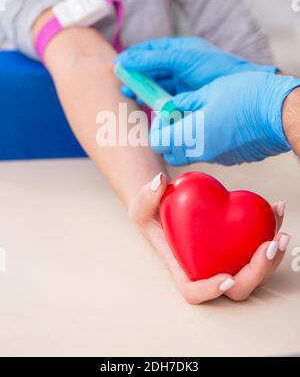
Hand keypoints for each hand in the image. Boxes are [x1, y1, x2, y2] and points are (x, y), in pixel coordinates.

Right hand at [116, 36, 276, 96]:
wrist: (241, 88)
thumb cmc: (215, 67)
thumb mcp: (183, 60)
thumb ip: (155, 59)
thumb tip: (125, 59)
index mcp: (179, 50)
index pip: (150, 50)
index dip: (133, 57)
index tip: (118, 66)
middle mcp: (179, 65)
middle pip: (151, 70)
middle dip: (135, 77)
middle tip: (122, 85)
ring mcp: (183, 82)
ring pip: (156, 86)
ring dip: (143, 90)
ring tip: (130, 96)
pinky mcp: (186, 98)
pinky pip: (165, 99)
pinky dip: (154, 102)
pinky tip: (147, 106)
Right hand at [129, 173, 289, 303]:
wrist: (166, 203)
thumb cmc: (151, 211)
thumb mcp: (141, 205)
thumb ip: (147, 195)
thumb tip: (160, 183)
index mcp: (181, 266)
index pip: (194, 290)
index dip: (211, 290)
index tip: (226, 277)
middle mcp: (206, 267)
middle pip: (237, 286)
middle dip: (258, 271)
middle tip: (270, 245)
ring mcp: (224, 256)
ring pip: (255, 269)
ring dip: (273, 254)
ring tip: (280, 227)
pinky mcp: (236, 241)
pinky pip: (257, 241)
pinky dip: (270, 226)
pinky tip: (276, 207)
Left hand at [150, 72, 299, 165]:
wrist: (282, 112)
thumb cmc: (248, 95)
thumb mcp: (210, 91)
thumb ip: (187, 101)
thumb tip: (174, 105)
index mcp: (192, 135)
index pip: (158, 143)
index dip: (157, 128)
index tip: (164, 113)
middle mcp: (202, 152)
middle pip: (171, 153)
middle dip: (168, 136)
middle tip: (177, 116)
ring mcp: (218, 157)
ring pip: (190, 154)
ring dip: (186, 139)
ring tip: (197, 116)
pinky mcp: (231, 158)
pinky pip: (209, 153)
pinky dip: (204, 141)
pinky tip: (216, 123)